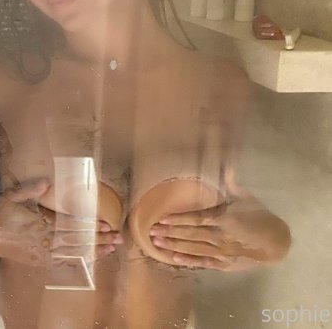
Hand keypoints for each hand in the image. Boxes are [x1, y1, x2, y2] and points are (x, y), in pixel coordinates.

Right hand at [0, 179, 122, 266]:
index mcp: (42, 223)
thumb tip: (47, 183)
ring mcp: (44, 252)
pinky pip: (63, 262)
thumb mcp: (11, 196)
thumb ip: (30, 189)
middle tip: (118, 239)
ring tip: (111, 249)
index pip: (72, 225)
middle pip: (78, 240)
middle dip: (99, 239)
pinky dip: (78, 260)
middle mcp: (46, 239)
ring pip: (74, 252)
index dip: (91, 226)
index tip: (107, 225)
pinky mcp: (40, 260)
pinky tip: (90, 260)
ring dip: (93, 251)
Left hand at [149, 169, 290, 270]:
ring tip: (156, 243)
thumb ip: (231, 181)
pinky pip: (203, 263)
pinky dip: (189, 262)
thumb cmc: (259, 216)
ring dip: (174, 246)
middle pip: (191, 235)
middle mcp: (220, 237)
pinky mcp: (224, 264)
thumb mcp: (246, 197)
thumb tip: (227, 163)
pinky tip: (174, 259)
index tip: (162, 219)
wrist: (276, 243)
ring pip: (193, 249)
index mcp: (224, 219)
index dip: (178, 220)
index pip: (196, 219)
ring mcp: (222, 253)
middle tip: (151, 232)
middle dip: (170, 233)